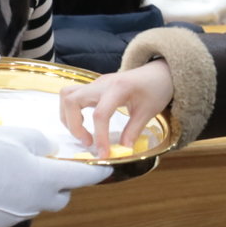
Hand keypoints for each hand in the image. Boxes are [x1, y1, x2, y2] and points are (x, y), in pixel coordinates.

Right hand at [0, 125, 108, 226]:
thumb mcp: (16, 135)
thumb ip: (40, 143)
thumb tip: (49, 150)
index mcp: (47, 178)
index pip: (83, 176)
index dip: (98, 171)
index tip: (107, 167)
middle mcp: (39, 201)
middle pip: (63, 195)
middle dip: (63, 181)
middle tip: (51, 163)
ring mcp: (21, 214)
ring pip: (40, 201)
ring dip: (38, 188)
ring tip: (20, 170)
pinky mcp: (3, 221)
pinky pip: (20, 207)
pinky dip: (17, 195)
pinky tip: (1, 182)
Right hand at [59, 60, 173, 156]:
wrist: (158, 72)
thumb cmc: (156, 89)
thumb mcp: (148, 112)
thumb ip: (133, 131)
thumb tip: (122, 150)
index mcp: (118, 88)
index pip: (100, 114)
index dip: (100, 137)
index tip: (103, 154)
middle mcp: (102, 84)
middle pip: (72, 100)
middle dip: (74, 125)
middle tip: (88, 142)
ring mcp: (96, 84)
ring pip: (67, 95)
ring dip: (68, 117)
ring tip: (82, 133)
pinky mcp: (94, 87)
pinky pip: (73, 96)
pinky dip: (72, 112)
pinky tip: (84, 123)